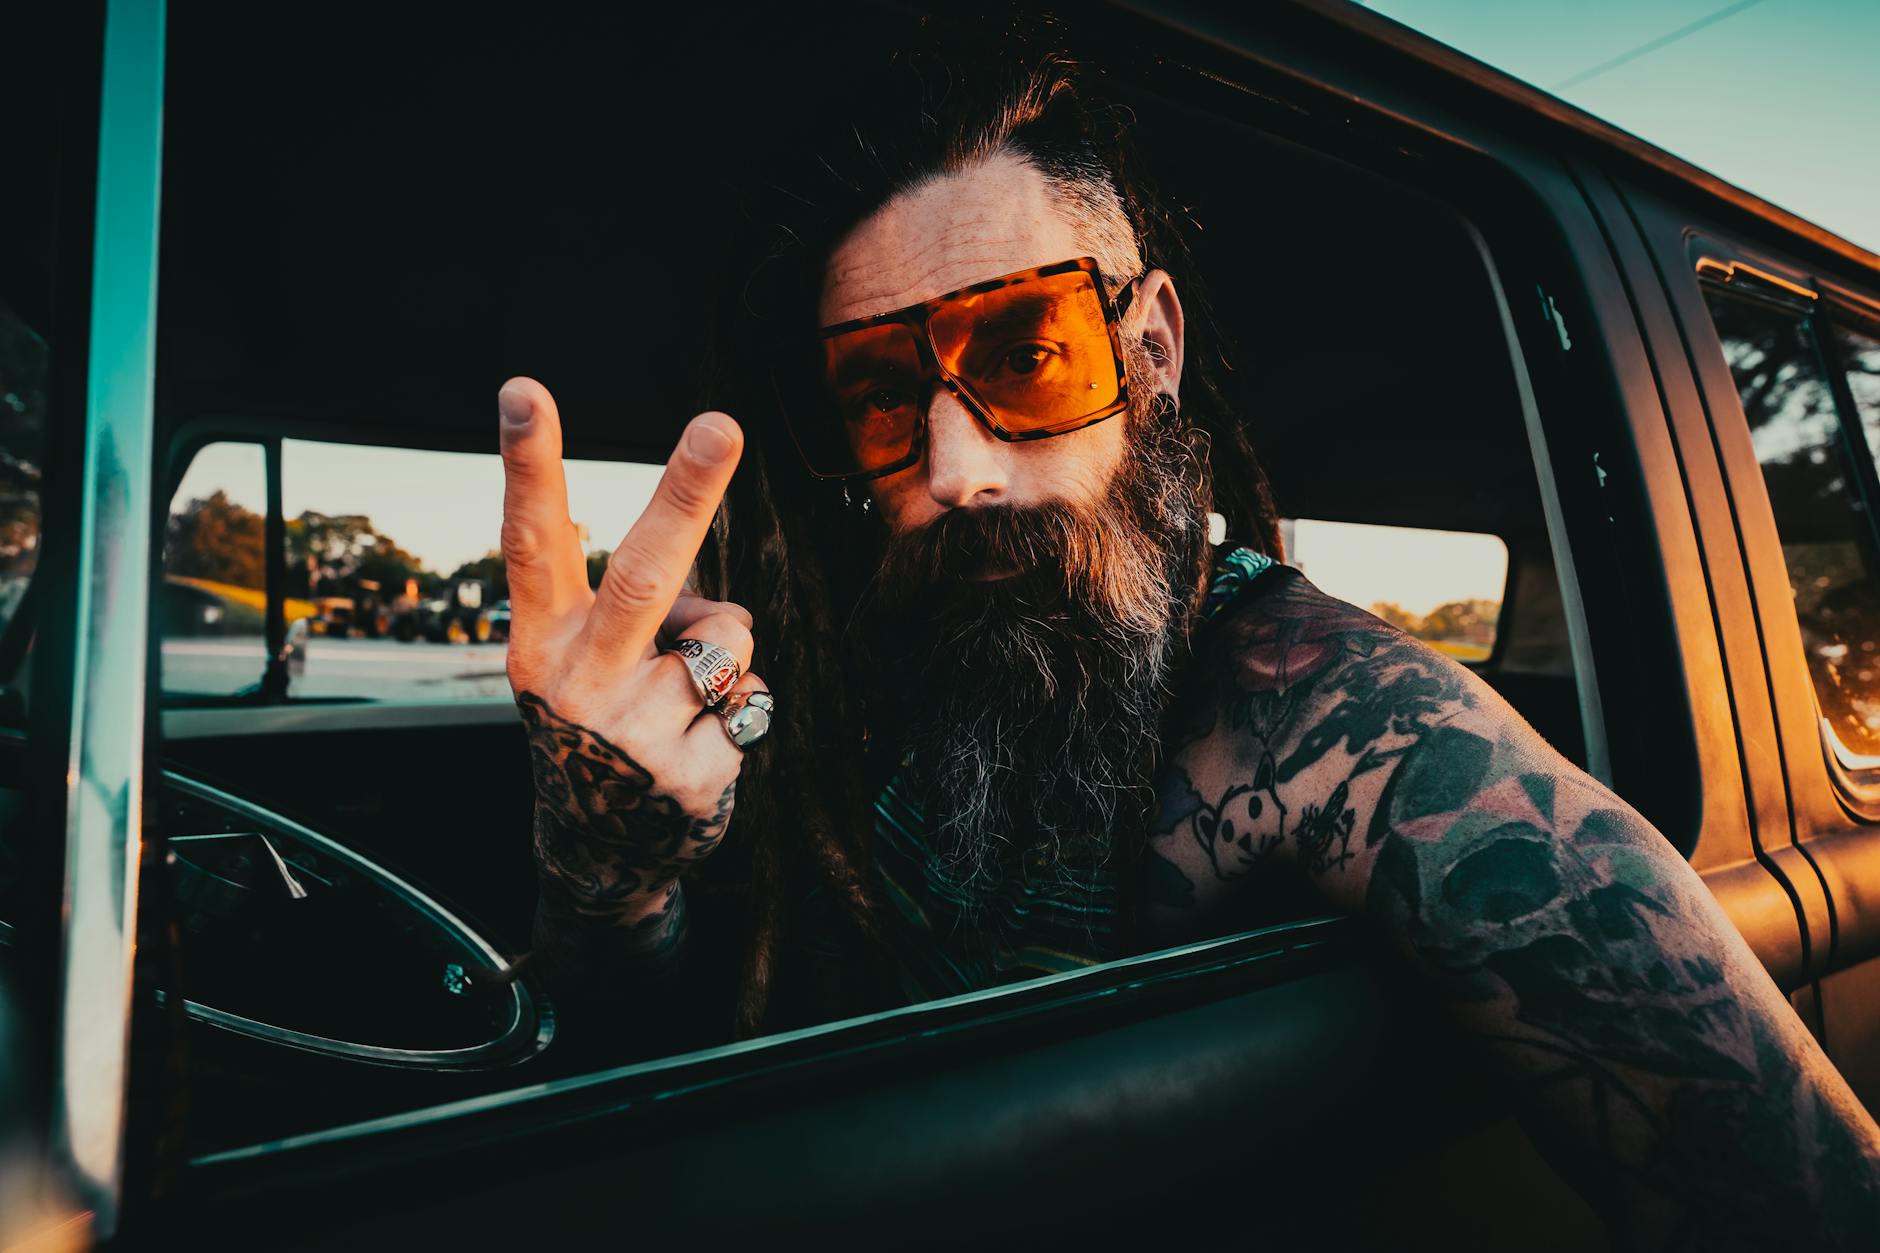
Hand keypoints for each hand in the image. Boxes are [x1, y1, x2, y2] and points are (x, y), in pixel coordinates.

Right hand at [497, 376, 761, 944]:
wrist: (600, 847)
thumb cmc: (603, 716)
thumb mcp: (586, 660)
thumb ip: (635, 613)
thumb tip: (715, 616)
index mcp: (543, 639)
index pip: (532, 539)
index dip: (527, 464)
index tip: (523, 389)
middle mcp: (580, 680)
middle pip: (646, 573)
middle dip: (687, 491)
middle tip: (721, 422)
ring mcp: (633, 733)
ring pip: (727, 640)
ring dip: (724, 658)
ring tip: (680, 701)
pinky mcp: (689, 775)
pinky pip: (753, 700)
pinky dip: (740, 715)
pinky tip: (698, 750)